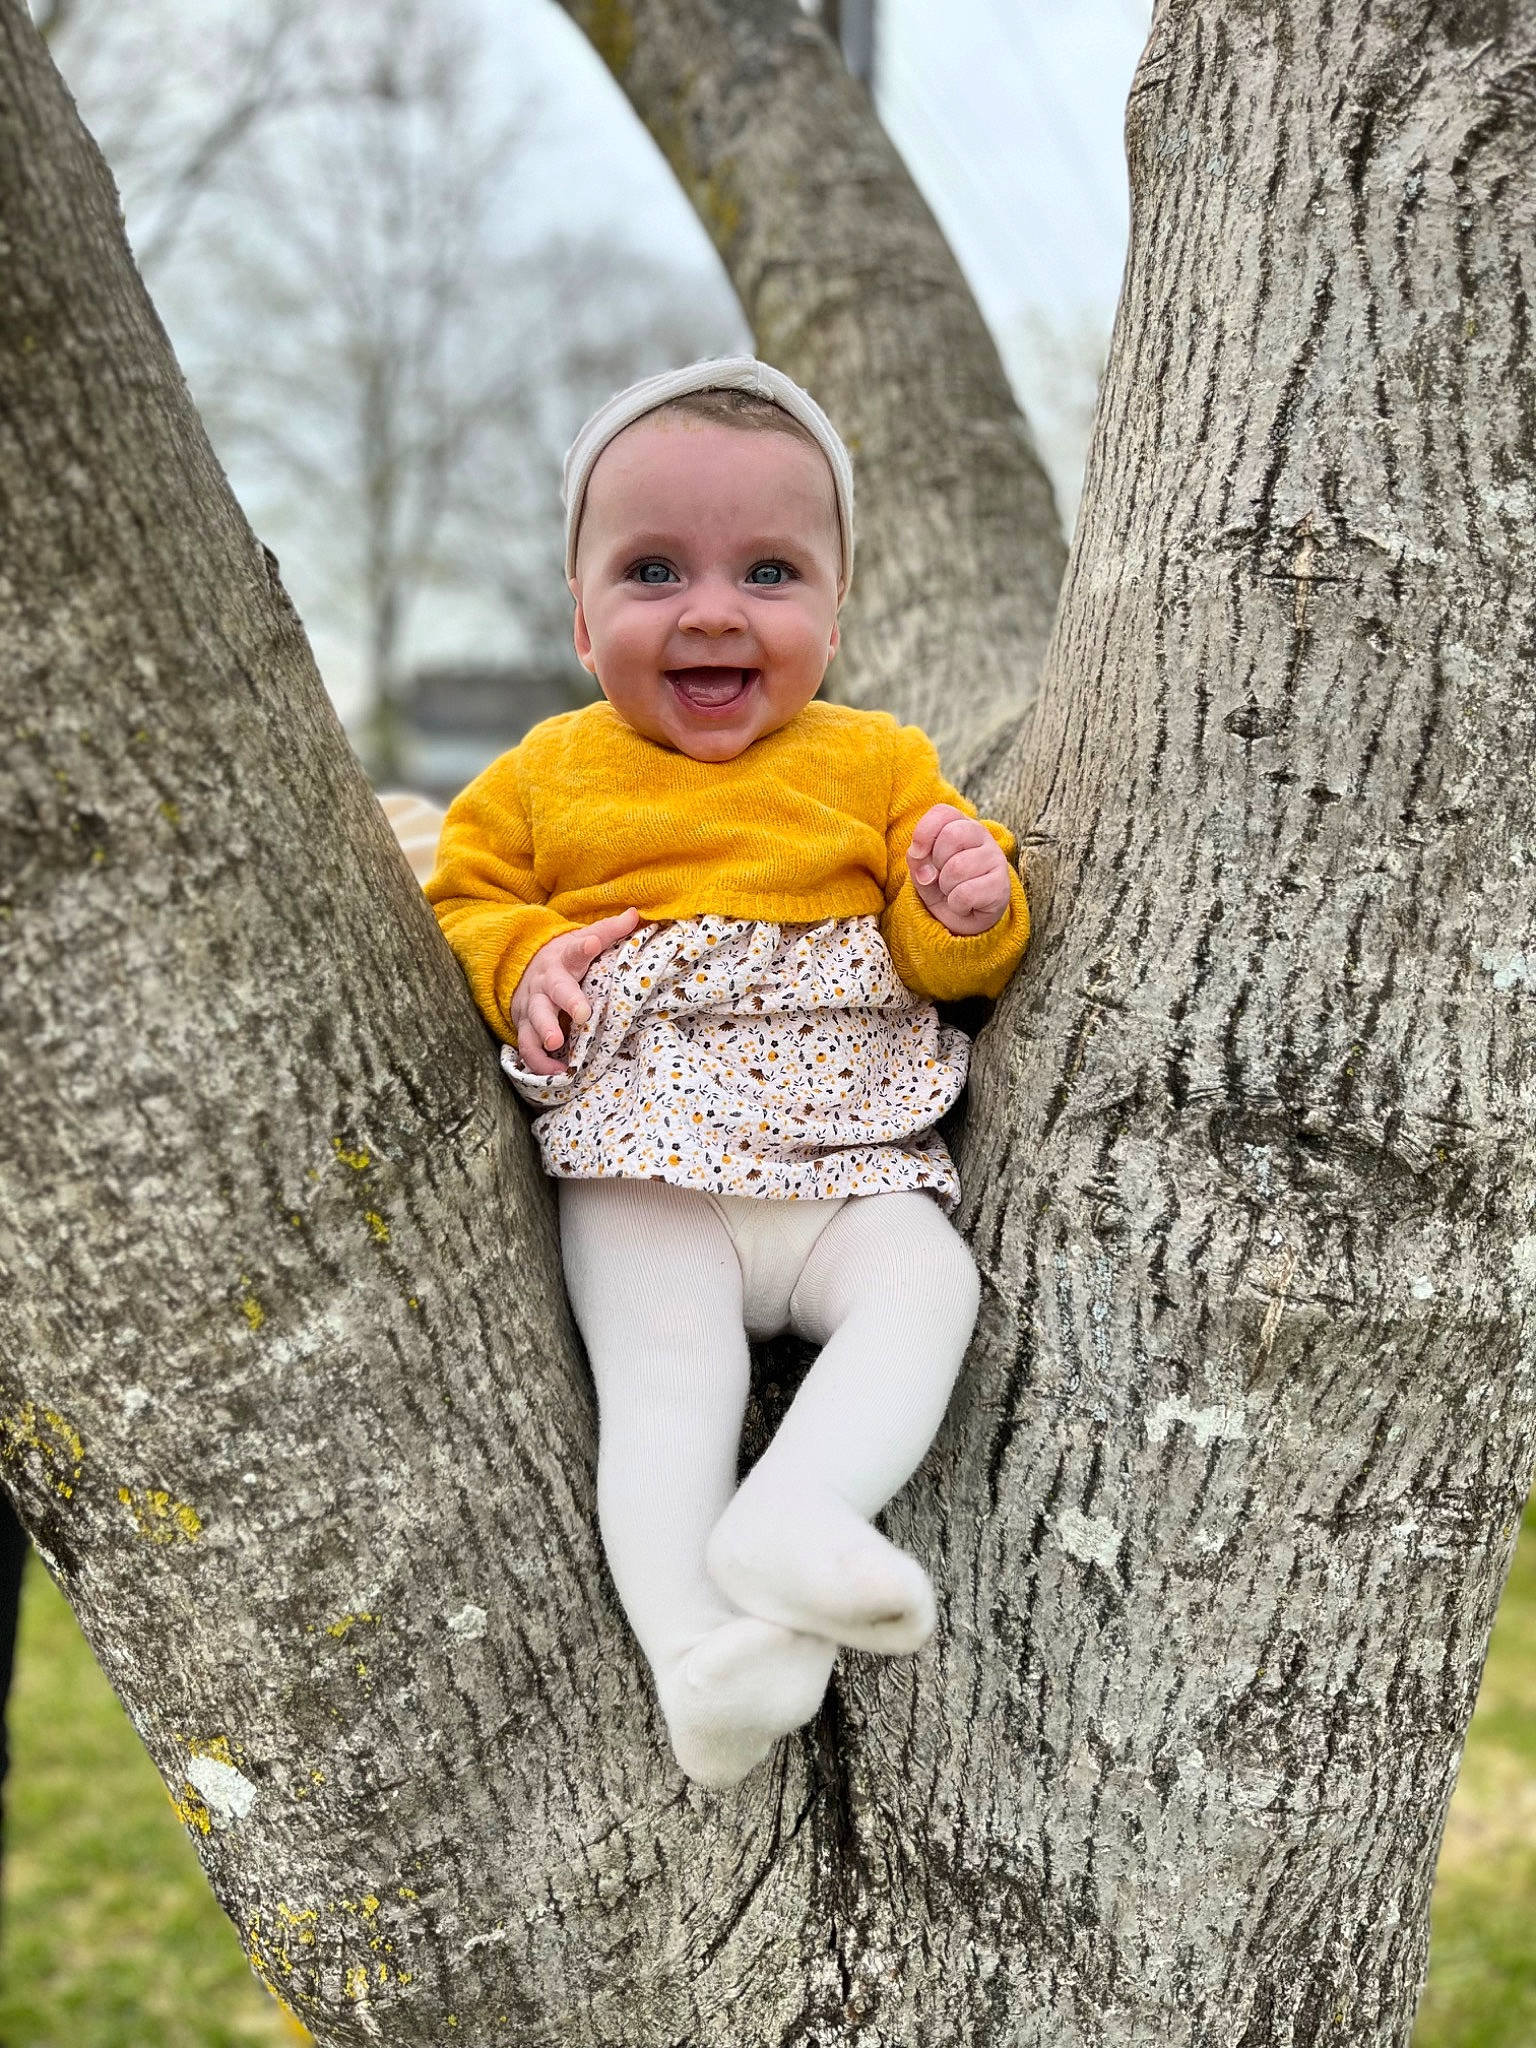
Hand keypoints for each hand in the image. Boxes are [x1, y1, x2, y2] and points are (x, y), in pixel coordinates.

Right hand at [509, 907, 640, 1074]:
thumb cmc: (565, 960)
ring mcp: (532, 1007)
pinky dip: (538, 1062)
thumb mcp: (583, 941)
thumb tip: (635, 914)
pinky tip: (555, 1074)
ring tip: (556, 1047)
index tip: (593, 942)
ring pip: (534, 1022)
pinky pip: (527, 1048)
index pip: (576, 950)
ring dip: (544, 1035)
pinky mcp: (525, 1028)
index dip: (585, 946)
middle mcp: (546, 984)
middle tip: (582, 1014)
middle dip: (567, 1002)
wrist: (524, 971)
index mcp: (564, 961)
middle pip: (555, 991)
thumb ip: (608, 931)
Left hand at [906, 804, 1011, 935]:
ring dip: (946, 887)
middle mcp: (982, 835)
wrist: (965, 918)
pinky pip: (965, 894)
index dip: (924, 832)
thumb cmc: (943, 886)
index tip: (918, 853)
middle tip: (941, 875)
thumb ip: (917, 860)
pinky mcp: (1002, 886)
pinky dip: (956, 904)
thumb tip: (927, 871)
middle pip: (952, 835)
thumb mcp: (922, 870)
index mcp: (960, 824)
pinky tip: (964, 904)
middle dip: (936, 861)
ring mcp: (996, 859)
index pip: (942, 812)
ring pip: (957, 868)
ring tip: (953, 891)